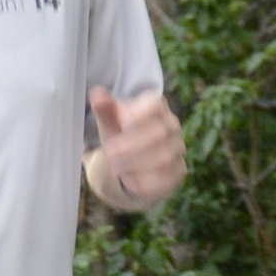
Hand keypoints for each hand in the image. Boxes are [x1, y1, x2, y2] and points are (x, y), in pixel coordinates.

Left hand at [86, 89, 186, 210]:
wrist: (131, 166)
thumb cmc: (121, 138)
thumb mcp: (110, 124)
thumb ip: (105, 110)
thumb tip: (97, 94)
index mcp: (156, 108)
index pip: (155, 104)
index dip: (139, 113)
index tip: (122, 122)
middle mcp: (172, 126)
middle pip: (157, 133)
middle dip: (129, 146)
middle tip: (110, 154)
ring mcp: (178, 149)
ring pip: (162, 158)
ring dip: (134, 164)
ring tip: (116, 167)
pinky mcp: (179, 172)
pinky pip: (165, 179)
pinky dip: (143, 181)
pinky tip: (128, 180)